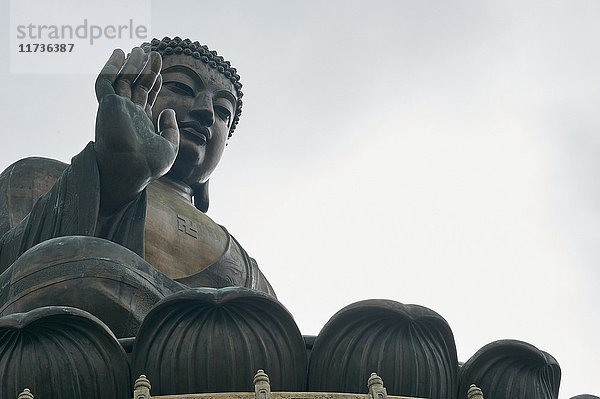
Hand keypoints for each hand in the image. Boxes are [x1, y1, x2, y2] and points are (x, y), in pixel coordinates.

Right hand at [94, 48, 178, 213]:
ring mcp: (116, 108)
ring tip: (142, 48)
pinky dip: (111, 66)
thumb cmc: (149, 165)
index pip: (146, 97)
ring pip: (122, 80)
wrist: (131, 170)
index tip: (160, 72)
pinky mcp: (107, 105)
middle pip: (135, 85)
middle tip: (153, 53)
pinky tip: (119, 53)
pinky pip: (105, 81)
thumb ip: (171, 129)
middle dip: (144, 69)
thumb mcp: (170, 147)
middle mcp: (126, 113)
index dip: (153, 82)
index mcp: (140, 122)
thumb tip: (168, 110)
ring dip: (132, 64)